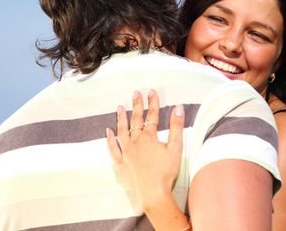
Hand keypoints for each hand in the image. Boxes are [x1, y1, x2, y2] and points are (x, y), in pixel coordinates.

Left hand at [106, 89, 184, 211]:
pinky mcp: (121, 164)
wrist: (153, 194)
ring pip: (122, 131)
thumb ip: (176, 126)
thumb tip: (178, 107)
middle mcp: (135, 142)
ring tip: (120, 107)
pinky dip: (110, 140)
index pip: (152, 115)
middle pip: (136, 120)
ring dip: (121, 118)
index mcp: (149, 137)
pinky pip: (113, 149)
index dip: (152, 102)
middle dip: (137, 106)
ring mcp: (126, 153)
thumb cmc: (166, 172)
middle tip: (136, 94)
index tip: (152, 91)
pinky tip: (108, 132)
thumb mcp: (176, 148)